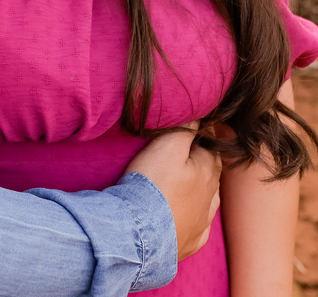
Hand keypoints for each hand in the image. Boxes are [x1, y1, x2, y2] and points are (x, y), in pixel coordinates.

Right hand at [125, 124, 222, 259]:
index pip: (209, 148)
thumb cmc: (153, 185)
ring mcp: (202, 222)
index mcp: (208, 171)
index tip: (185, 133)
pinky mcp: (190, 241)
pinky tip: (180, 218)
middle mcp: (212, 197)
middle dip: (199, 164)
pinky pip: (196, 228)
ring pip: (207, 202)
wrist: (141, 232)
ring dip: (197, 193)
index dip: (198, 138)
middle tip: (176, 156)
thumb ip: (185, 128)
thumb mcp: (167, 146)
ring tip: (178, 186)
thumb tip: (200, 111)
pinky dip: (190, 220)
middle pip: (210, 175)